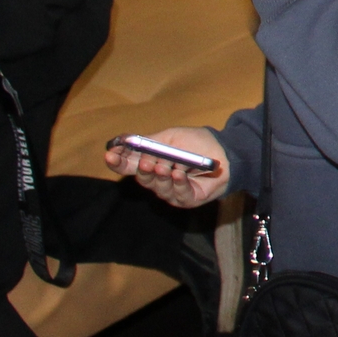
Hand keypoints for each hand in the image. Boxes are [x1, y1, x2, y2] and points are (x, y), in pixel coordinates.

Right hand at [105, 127, 230, 207]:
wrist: (227, 152)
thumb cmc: (198, 143)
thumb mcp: (172, 137)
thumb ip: (149, 142)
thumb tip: (122, 143)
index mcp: (150, 163)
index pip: (127, 166)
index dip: (117, 162)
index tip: (109, 155)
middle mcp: (158, 179)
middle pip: (142, 179)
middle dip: (143, 171)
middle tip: (146, 162)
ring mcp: (171, 191)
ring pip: (158, 188)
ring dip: (161, 177)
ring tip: (165, 167)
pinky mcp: (187, 199)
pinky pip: (178, 194)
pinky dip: (178, 184)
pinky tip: (179, 174)